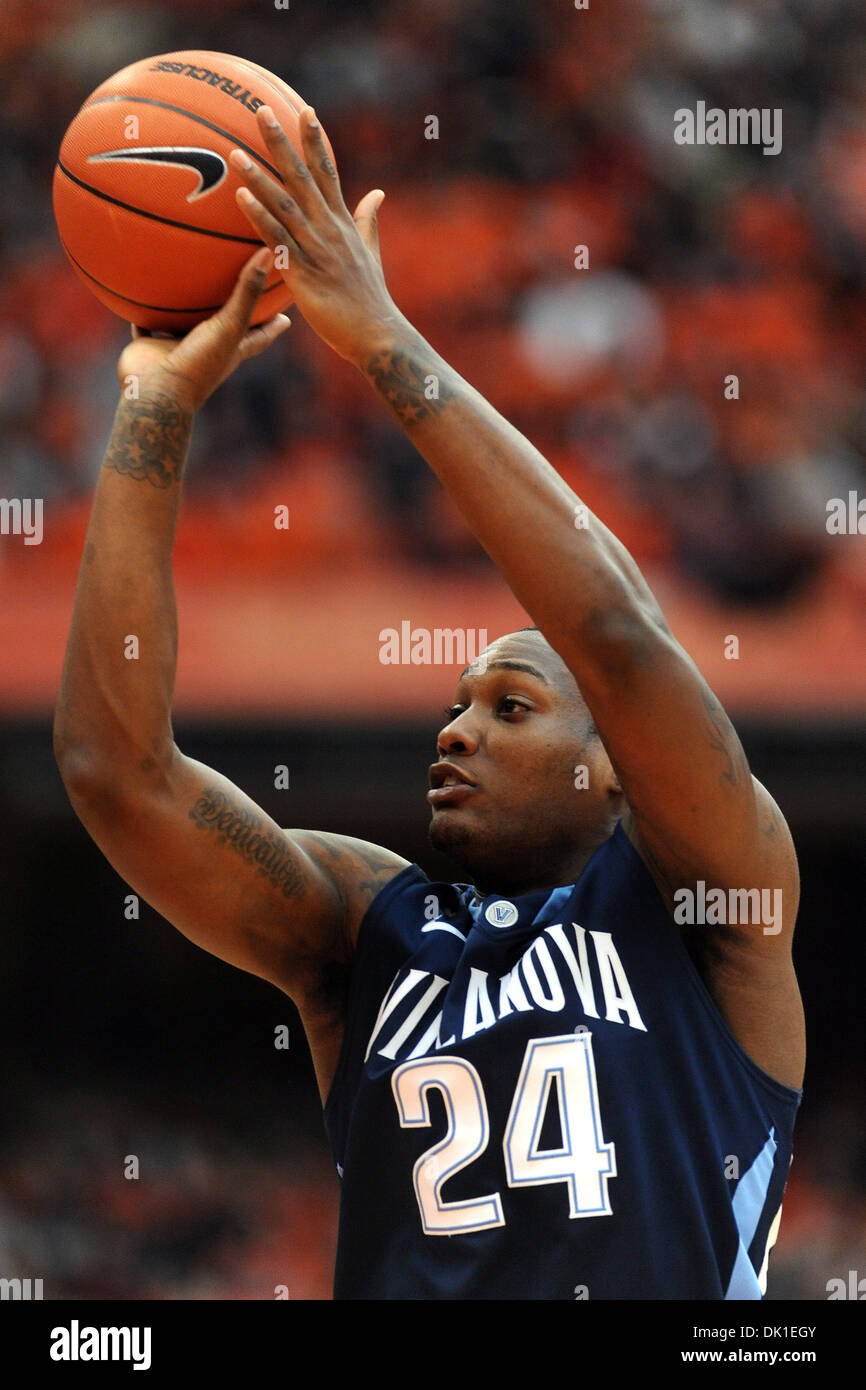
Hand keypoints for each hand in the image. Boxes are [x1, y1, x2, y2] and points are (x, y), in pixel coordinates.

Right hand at [116, 248, 290, 412]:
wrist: (155, 392)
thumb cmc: (198, 363)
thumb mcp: (229, 325)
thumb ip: (247, 291)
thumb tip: (270, 251)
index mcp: (231, 350)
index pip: (259, 336)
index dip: (273, 325)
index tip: (287, 316)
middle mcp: (206, 350)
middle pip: (224, 329)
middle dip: (233, 314)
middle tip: (241, 293)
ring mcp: (178, 349)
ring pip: (185, 324)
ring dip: (187, 310)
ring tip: (189, 284)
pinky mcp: (151, 347)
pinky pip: (148, 325)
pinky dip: (145, 313)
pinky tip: (141, 293)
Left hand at [230, 105, 403, 365]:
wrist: (377, 335)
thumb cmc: (370, 300)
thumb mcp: (371, 253)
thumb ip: (368, 220)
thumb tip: (378, 192)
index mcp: (343, 223)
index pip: (328, 172)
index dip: (316, 141)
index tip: (304, 110)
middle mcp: (330, 229)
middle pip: (302, 176)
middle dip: (281, 142)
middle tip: (261, 111)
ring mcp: (317, 249)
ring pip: (284, 204)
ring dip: (259, 177)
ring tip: (235, 153)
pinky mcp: (304, 273)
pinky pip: (278, 240)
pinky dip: (260, 217)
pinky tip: (241, 198)